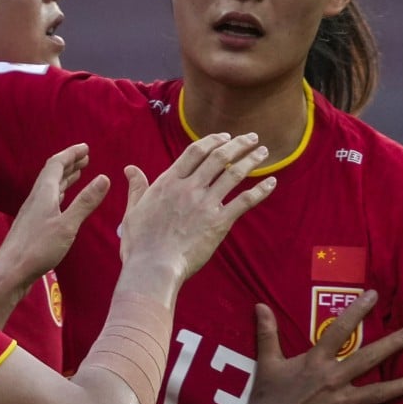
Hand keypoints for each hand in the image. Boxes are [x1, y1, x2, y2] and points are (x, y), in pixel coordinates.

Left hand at [0, 143, 109, 287]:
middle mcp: (36, 198)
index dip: (71, 154)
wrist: (11, 271)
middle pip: (52, 173)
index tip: (86, 148)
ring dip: (65, 178)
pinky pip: (48, 200)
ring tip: (79, 173)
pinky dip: (60, 193)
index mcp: (44, 193)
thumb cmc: (38, 248)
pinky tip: (63, 199)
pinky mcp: (32, 224)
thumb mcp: (67, 225)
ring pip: (50, 187)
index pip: (56, 164)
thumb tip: (103, 178)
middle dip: (69, 163)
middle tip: (85, 157)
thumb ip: (85, 202)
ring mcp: (33, 211)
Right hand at [118, 133, 275, 288]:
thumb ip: (136, 188)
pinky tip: (271, 182)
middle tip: (250, 138)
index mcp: (168, 182)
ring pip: (233, 174)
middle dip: (237, 144)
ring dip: (250, 160)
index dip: (212, 140)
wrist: (154, 266)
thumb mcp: (133, 211)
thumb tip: (130, 169)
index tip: (224, 136)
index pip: (195, 151)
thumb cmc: (140, 243)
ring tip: (262, 152)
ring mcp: (206, 204)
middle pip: (218, 157)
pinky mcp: (219, 222)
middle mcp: (189, 188)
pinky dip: (261, 190)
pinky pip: (244, 201)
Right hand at [238, 290, 402, 403]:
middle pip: (368, 359)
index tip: (373, 295)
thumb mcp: (267, 362)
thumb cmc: (266, 396)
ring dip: (399, 387)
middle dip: (391, 345)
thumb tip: (260, 305)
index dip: (357, 311)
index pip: (340, 330)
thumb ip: (267, 333)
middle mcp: (333, 380)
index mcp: (316, 362)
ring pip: (376, 393)